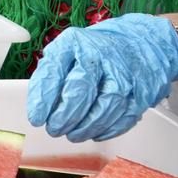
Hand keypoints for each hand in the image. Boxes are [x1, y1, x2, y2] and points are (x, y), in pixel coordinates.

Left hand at [27, 14, 177, 141]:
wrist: (139, 43)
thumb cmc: (93, 50)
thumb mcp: (66, 50)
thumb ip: (51, 73)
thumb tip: (39, 104)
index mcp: (74, 43)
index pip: (54, 72)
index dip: (43, 99)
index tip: (36, 118)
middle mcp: (99, 56)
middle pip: (80, 91)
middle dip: (64, 116)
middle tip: (53, 128)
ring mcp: (123, 74)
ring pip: (103, 108)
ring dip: (84, 127)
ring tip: (72, 134)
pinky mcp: (141, 92)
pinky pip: (123, 117)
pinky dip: (107, 130)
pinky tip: (94, 133)